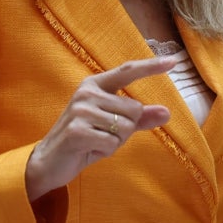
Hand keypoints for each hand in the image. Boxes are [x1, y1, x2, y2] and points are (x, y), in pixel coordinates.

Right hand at [25, 56, 173, 200]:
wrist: (49, 161)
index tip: (173, 61)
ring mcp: (80, 110)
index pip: (128, 71)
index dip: (151, 67)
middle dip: (126, 130)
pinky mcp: (77, 130)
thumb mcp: (113, 127)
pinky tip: (89, 149)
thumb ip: (139, 118)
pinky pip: (112, 142)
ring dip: (115, 142)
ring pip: (125, 127)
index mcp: (95, 84)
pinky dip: (105, 151)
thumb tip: (166, 112)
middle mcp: (87, 92)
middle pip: (134, 110)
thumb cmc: (84, 140)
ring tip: (94, 142)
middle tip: (102, 135)